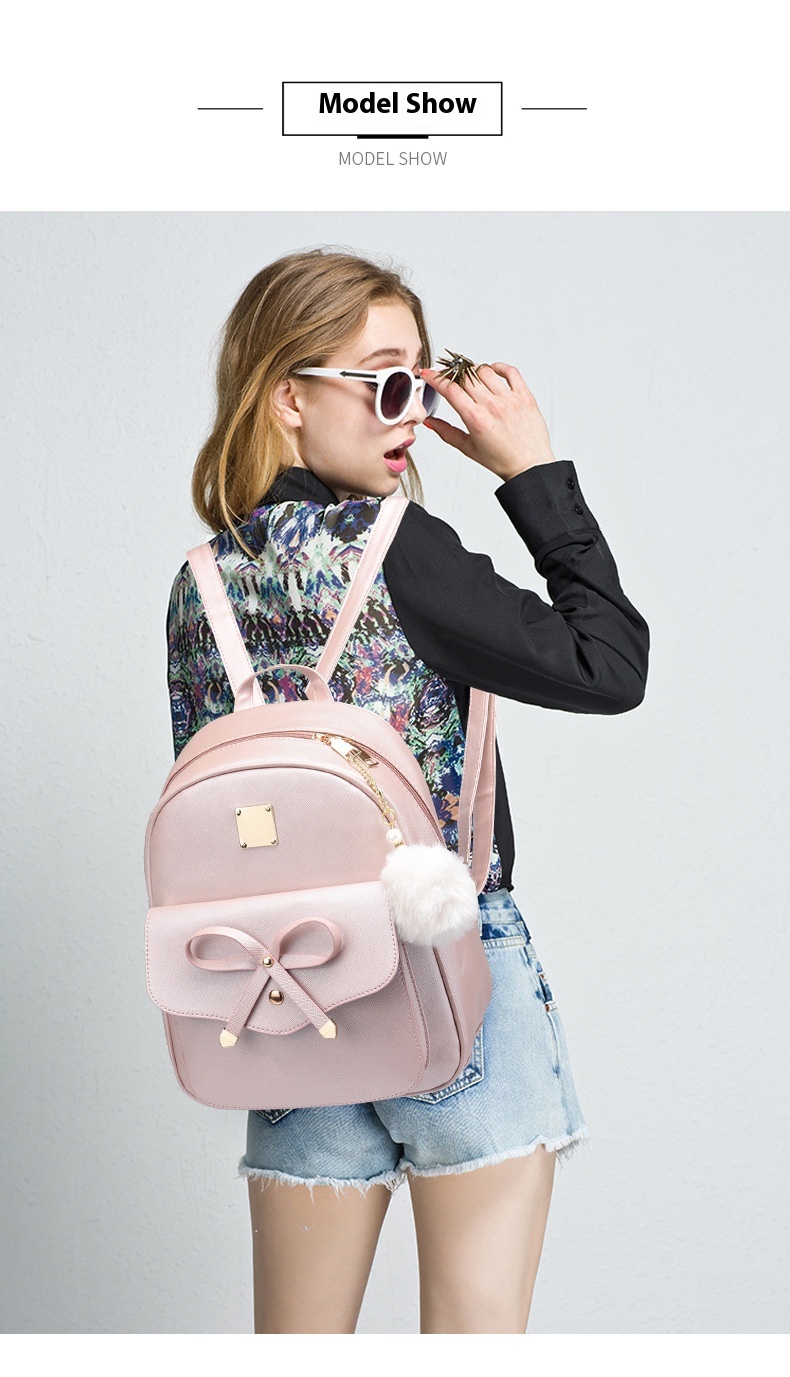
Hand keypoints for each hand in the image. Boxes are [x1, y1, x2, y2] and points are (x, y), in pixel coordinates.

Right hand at [420, 361, 555, 480]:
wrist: (529, 465)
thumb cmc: (502, 460)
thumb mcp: (468, 448)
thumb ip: (446, 432)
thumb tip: (431, 422)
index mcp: (476, 419)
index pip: (450, 389)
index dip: (436, 378)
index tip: (429, 374)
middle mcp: (493, 406)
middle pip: (465, 377)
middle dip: (452, 374)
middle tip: (449, 378)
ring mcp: (510, 399)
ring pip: (485, 371)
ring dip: (473, 370)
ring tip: (471, 378)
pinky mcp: (524, 396)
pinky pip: (510, 372)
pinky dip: (499, 367)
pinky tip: (492, 372)